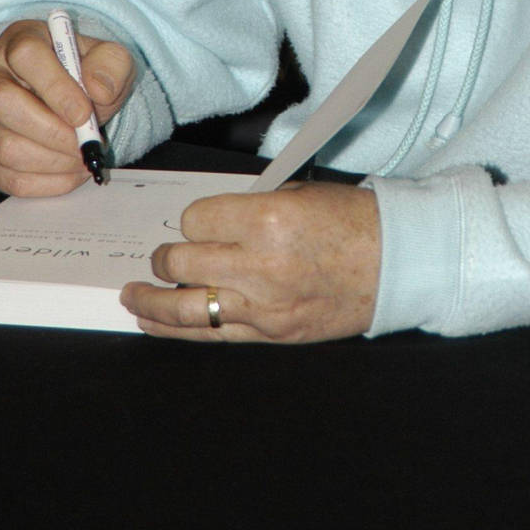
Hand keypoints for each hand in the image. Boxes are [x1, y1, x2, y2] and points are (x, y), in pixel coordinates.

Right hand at [0, 19, 134, 195]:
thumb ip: (111, 65)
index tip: (84, 114)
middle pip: (4, 103)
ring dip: (51, 161)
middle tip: (84, 144)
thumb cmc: (81, 73)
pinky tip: (67, 175)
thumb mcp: (107, 58)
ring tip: (80, 159)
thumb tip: (99, 91)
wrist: (60, 95)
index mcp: (19, 40)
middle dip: (52, 132)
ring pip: (3, 146)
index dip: (56, 88)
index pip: (26, 56)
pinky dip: (41, 184)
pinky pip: (1, 176)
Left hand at [121, 182, 380, 343]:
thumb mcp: (299, 194)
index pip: (196, 219)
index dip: (192, 220)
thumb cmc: (353, 220)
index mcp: (269, 219)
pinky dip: (176, 330)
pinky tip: (154, 324)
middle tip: (160, 257)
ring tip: (132, 295)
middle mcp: (261, 265)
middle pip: (182, 261)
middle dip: (164, 258)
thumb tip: (207, 223)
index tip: (198, 222)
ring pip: (185, 307)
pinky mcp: (272, 334)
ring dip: (151, 301)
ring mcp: (265, 306)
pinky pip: (212, 334)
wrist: (397, 263)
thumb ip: (250, 208)